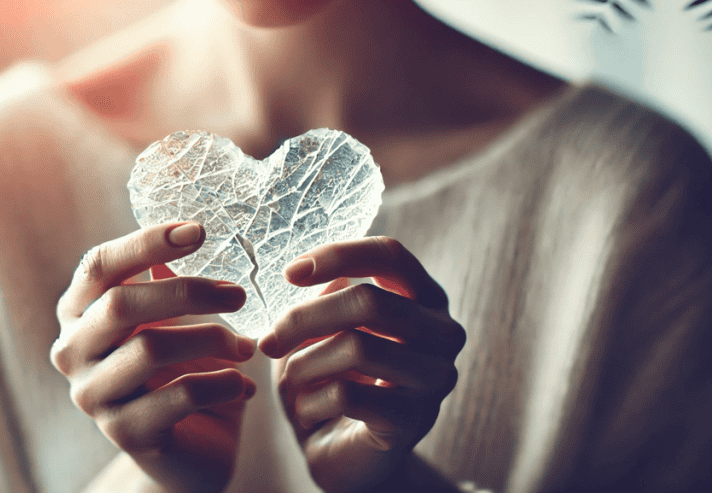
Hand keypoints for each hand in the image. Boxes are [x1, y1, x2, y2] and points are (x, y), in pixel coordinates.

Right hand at [50, 222, 256, 492]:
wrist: (187, 456)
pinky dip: (221, 383)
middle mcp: (73, 352)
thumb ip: (168, 283)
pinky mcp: (124, 434)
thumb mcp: (175, 322)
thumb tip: (187, 231)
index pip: (99, 266)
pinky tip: (244, 384)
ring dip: (212, 340)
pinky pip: (178, 396)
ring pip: (150, 349)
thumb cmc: (181, 373)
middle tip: (238, 294)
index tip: (198, 231)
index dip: (145, 242)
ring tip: (246, 347)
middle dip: (189, 292)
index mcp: (79, 313)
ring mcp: (92, 395)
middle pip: (122, 304)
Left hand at [259, 237, 465, 492]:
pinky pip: (347, 395)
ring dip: (305, 364)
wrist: (349, 458)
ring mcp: (435, 378)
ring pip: (356, 346)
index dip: (339, 255)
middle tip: (269, 340)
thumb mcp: (325, 332)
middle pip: (368, 300)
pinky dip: (311, 401)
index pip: (391, 254)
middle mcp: (442, 332)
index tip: (290, 273)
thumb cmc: (337, 382)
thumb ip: (326, 298)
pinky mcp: (414, 420)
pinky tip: (307, 411)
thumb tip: (314, 278)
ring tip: (291, 380)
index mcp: (425, 298)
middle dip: (305, 318)